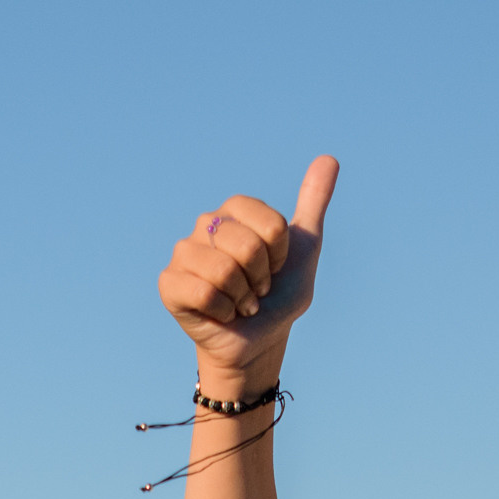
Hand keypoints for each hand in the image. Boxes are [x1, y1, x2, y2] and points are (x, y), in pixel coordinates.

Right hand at [158, 156, 338, 379]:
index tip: (275, 268)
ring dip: (242, 298)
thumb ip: (313, 203)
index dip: (280, 256)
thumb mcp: (305, 249)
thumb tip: (330, 158)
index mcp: (235, 210)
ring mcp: (184, 252)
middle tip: (256, 290)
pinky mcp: (169, 283)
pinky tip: (221, 313)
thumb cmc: (279, 295)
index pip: (271, 226)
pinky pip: (204, 293)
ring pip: (224, 271)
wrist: (259, 341)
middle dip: (261, 279)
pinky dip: (223, 311)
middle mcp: (206, 224)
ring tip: (239, 302)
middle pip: (248, 246)